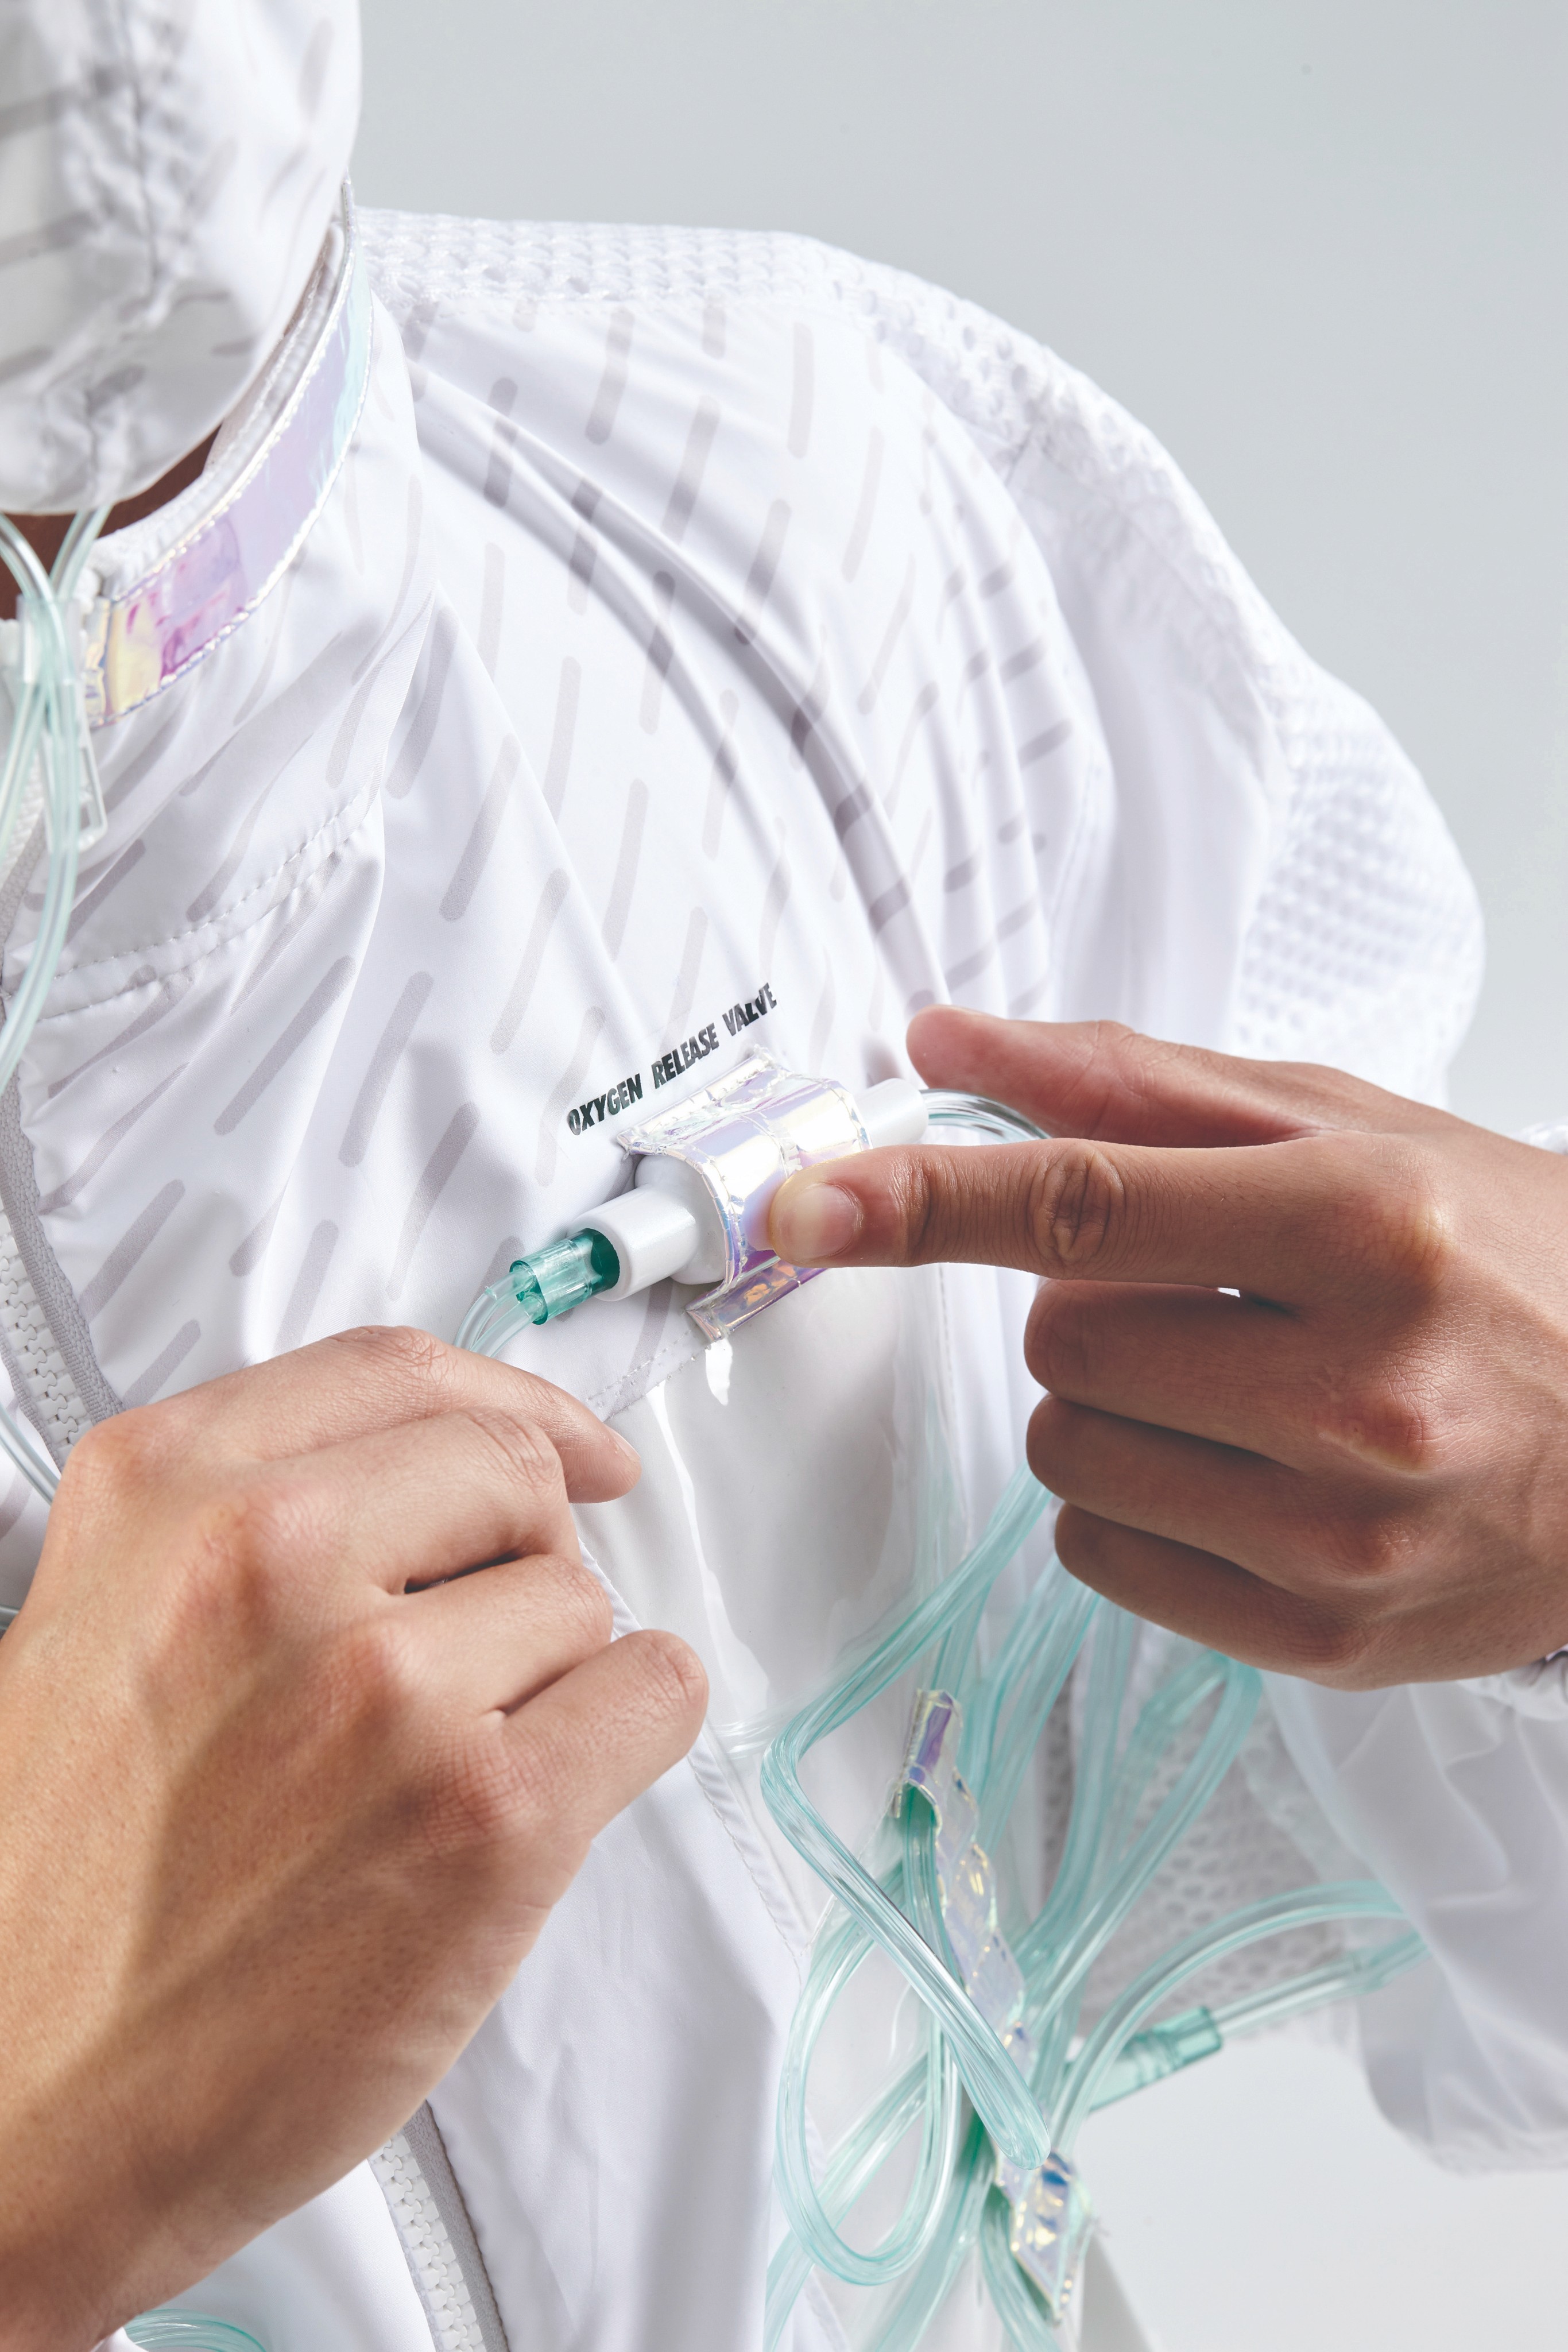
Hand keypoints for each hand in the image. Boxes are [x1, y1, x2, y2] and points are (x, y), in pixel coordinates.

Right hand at [0, 1328, 704, 2351]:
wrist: (12, 2117)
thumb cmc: (55, 1902)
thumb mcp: (96, 1631)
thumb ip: (240, 1522)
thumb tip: (429, 1472)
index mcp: (165, 1495)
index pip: (402, 1373)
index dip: (511, 1404)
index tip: (568, 1448)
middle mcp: (271, 1560)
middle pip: (514, 1472)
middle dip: (521, 1558)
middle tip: (467, 1659)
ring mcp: (388, 1686)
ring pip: (583, 1602)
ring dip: (546, 1678)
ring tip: (425, 1780)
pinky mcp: (487, 1816)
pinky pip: (653, 1693)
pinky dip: (625, 1735)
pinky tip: (530, 1799)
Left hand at [770, 1009, 1567, 1689]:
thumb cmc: (1514, 1259)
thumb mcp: (1352, 1129)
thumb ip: (1136, 1085)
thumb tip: (950, 1046)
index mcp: (1367, 1226)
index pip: (1085, 1204)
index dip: (921, 1199)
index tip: (806, 1200)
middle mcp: (1362, 1391)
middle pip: (1058, 1342)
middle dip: (1093, 1303)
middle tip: (1212, 1292)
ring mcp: (1346, 1535)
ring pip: (1067, 1455)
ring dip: (1112, 1405)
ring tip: (1244, 1381)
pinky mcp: (1329, 1639)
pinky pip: (1106, 1557)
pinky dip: (1139, 1502)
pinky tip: (1250, 1467)